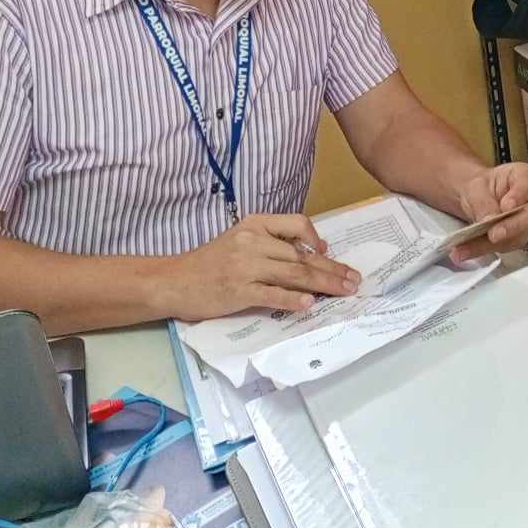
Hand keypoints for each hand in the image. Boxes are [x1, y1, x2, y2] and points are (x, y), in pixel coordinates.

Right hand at [165, 212, 361, 320]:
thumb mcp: (239, 240)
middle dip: (332, 269)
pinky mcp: (238, 291)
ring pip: (294, 274)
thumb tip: (308, 254)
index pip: (296, 224)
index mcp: (254, 225)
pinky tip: (309, 304)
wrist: (174, 281)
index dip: (316, 238)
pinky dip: (293, 299)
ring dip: (323, 284)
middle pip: (301, 255)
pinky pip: (272, 294)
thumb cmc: (209, 262)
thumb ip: (269, 243)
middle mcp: (252, 242)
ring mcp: (245, 266)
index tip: (328, 252)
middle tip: (353, 280)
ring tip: (343, 291)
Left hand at [455, 162, 527, 259]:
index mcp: (526, 176)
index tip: (507, 206)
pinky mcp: (520, 237)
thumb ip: (483, 201)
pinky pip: (505, 246)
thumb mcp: (476, 186)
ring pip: (517, 235)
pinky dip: (484, 249)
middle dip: (509, 227)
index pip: (527, 185)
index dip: (518, 196)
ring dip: (491, 244)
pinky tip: (467, 250)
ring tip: (467, 247)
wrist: (480, 198)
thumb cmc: (484, 187)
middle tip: (493, 234)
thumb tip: (488, 219)